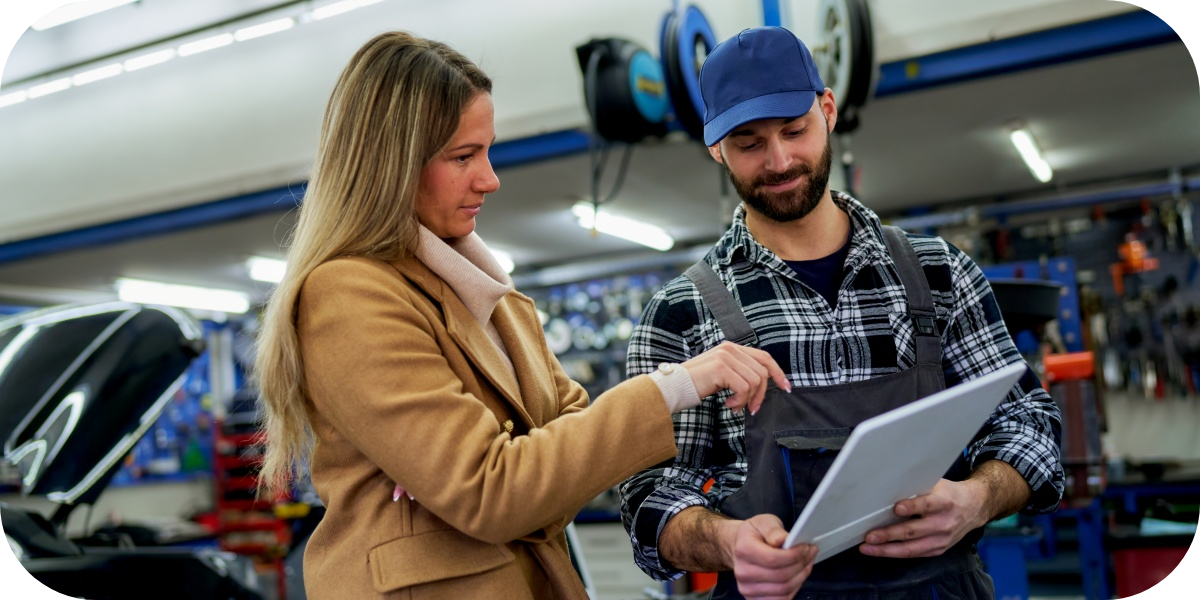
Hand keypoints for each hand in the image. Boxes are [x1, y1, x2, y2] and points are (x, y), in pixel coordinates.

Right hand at [681, 341, 790, 413]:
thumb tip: (760, 387)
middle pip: (762, 371)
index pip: (764, 357)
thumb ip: (739, 373)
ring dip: (747, 399)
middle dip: (761, 394)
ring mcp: (726, 356)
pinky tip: (727, 404)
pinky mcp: (722, 368)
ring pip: (755, 381)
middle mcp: (730, 348)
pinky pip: (744, 388)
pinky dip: (739, 400)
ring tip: (734, 406)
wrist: (674, 387)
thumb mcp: (722, 374)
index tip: (786, 387)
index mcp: (732, 348)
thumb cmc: (696, 384)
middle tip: (751, 409)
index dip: (778, 372)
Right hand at [727, 514, 816, 598]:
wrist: (740, 547)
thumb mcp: (763, 522)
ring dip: (801, 577)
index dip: (794, 555)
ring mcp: (747, 588)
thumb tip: (783, 540)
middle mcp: (742, 572)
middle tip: (810, 553)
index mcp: (743, 550)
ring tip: (807, 563)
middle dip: (801, 565)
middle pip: (781, 576)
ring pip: (784, 590)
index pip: (773, 559)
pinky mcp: (754, 599)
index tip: (806, 547)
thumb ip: (773, 530)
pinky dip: (794, 588)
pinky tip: (798, 576)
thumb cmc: (754, 534)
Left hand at [858, 478, 987, 557]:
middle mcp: (944, 522)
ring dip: (887, 550)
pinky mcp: (938, 550)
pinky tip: (880, 551)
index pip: (927, 505)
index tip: (896, 508)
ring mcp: (942, 539)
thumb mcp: (937, 484)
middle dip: (889, 534)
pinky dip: (896, 554)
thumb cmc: (948, 493)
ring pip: (912, 548)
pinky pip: (915, 554)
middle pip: (914, 531)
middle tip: (870, 536)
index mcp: (944, 502)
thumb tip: (888, 487)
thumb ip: (917, 487)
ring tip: (868, 548)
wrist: (974, 507)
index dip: (912, 507)